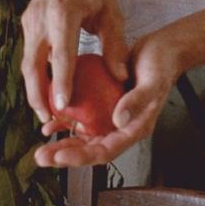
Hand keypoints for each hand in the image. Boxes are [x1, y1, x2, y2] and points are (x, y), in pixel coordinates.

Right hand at [21, 0, 127, 125]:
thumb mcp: (112, 13)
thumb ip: (115, 45)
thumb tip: (120, 78)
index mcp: (63, 11)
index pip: (61, 54)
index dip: (61, 81)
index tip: (62, 106)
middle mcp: (41, 15)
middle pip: (32, 64)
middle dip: (37, 94)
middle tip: (49, 120)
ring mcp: (30, 18)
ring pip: (27, 61)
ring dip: (34, 88)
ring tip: (46, 112)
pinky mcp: (27, 21)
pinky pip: (29, 52)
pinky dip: (35, 73)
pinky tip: (46, 90)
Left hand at [33, 29, 181, 166]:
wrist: (162, 49)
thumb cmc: (163, 64)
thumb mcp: (153, 81)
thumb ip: (137, 101)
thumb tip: (118, 119)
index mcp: (135, 128)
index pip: (107, 150)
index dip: (83, 156)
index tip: (62, 156)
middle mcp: (122, 127)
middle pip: (91, 149)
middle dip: (65, 156)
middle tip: (42, 157)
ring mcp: (111, 117)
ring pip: (84, 137)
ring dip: (62, 144)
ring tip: (41, 150)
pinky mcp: (103, 104)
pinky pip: (83, 118)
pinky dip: (66, 122)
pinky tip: (51, 122)